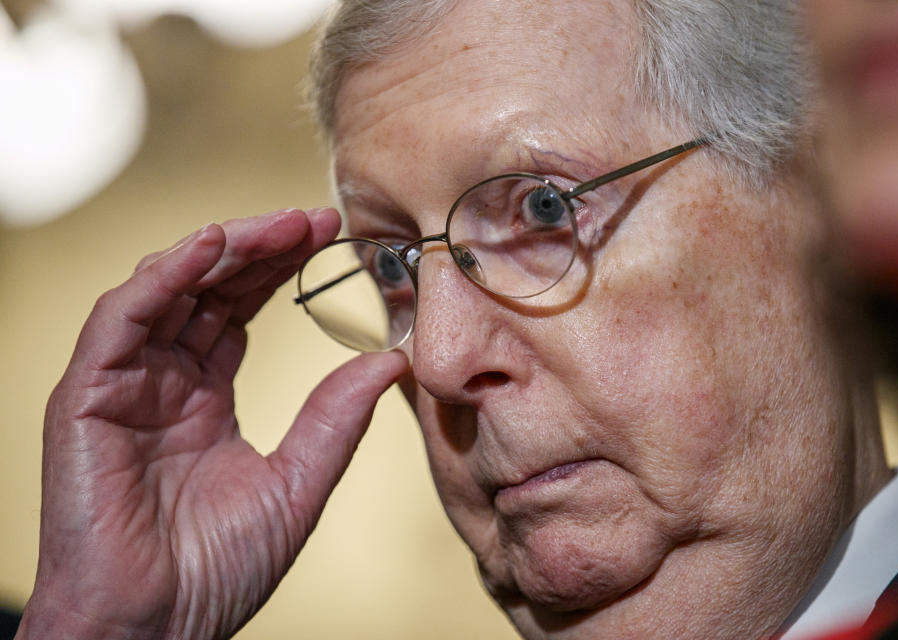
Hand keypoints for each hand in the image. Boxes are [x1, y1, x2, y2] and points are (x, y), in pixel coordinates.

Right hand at [16, 209, 407, 639]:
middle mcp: (161, 380)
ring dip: (220, 248)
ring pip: (166, 290)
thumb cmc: (216, 569)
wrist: (156, 629)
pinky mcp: (86, 397)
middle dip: (259, 246)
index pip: (239, 310)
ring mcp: (122, 384)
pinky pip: (120, 319)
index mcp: (203, 396)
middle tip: (314, 217)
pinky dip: (161, 278)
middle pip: (207, 289)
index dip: (279, 269)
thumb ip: (335, 419)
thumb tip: (390, 362)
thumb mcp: (297, 483)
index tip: (329, 236)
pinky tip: (208, 247)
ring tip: (279, 224)